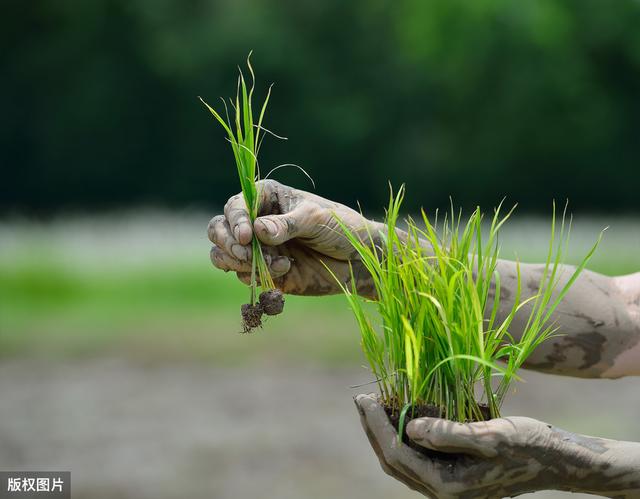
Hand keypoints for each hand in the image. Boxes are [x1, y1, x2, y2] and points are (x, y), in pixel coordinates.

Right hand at [208, 179, 378, 295]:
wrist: (359, 260)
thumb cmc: (342, 228)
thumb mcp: (316, 220)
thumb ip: (287, 225)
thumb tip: (257, 231)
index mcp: (266, 197)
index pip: (235, 205)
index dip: (235, 221)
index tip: (247, 237)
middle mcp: (257, 221)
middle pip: (219, 229)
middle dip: (228, 243)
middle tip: (248, 255)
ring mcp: (258, 248)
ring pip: (223, 254)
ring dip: (238, 262)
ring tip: (271, 264)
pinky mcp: (264, 271)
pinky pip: (242, 275)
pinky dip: (257, 276)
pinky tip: (287, 270)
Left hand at [355, 393, 637, 498]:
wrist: (555, 460)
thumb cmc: (527, 445)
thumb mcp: (491, 436)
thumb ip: (449, 434)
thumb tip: (409, 428)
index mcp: (446, 485)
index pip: (395, 453)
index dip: (376, 424)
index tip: (365, 397)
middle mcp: (441, 490)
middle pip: (391, 459)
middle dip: (372, 427)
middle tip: (361, 397)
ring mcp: (445, 483)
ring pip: (401, 459)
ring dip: (383, 431)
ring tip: (374, 403)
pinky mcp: (451, 474)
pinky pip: (416, 456)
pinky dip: (402, 435)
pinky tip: (400, 414)